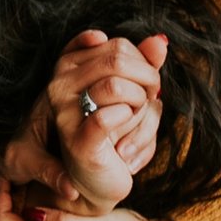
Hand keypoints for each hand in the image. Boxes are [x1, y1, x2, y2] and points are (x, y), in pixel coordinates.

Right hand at [12, 30, 168, 209]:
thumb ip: (142, 65)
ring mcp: (65, 113)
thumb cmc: (115, 135)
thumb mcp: (130, 94)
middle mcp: (59, 86)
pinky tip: (125, 142)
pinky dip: (132, 126)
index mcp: (68, 69)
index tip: (145, 86)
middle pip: (118, 60)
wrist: (100, 180)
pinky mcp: (78, 141)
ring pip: (117, 85)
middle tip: (150, 102)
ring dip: (141, 105)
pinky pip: (110, 117)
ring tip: (136, 121)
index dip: (142, 64)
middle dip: (146, 80)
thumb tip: (161, 41)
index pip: (117, 46)